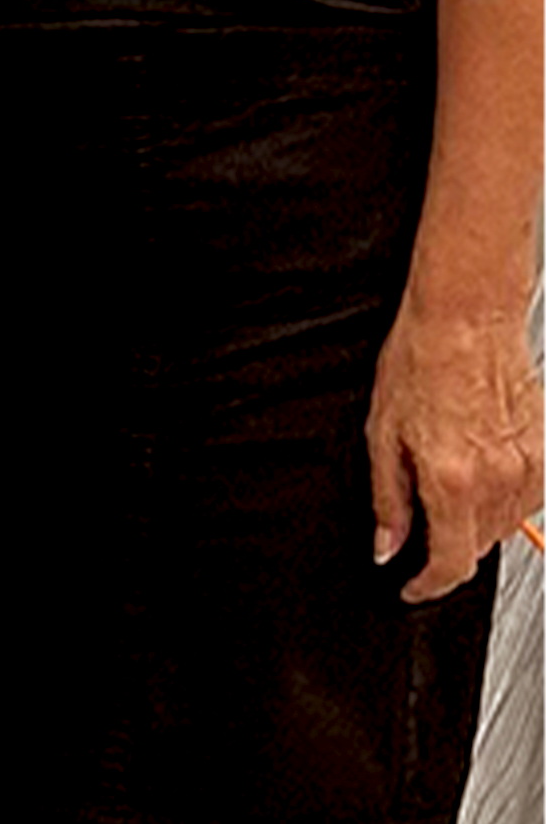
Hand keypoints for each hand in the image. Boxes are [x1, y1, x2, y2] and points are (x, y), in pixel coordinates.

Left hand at [365, 295, 545, 601]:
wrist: (466, 323)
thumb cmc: (420, 365)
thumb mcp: (382, 435)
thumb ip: (387, 500)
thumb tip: (386, 547)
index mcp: (452, 480)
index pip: (450, 563)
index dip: (427, 586)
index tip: (411, 588)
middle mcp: (499, 479)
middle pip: (477, 545)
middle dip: (446, 542)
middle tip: (423, 513)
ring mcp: (532, 467)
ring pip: (505, 523)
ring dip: (477, 516)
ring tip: (453, 470)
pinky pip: (529, 495)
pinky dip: (506, 493)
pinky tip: (484, 461)